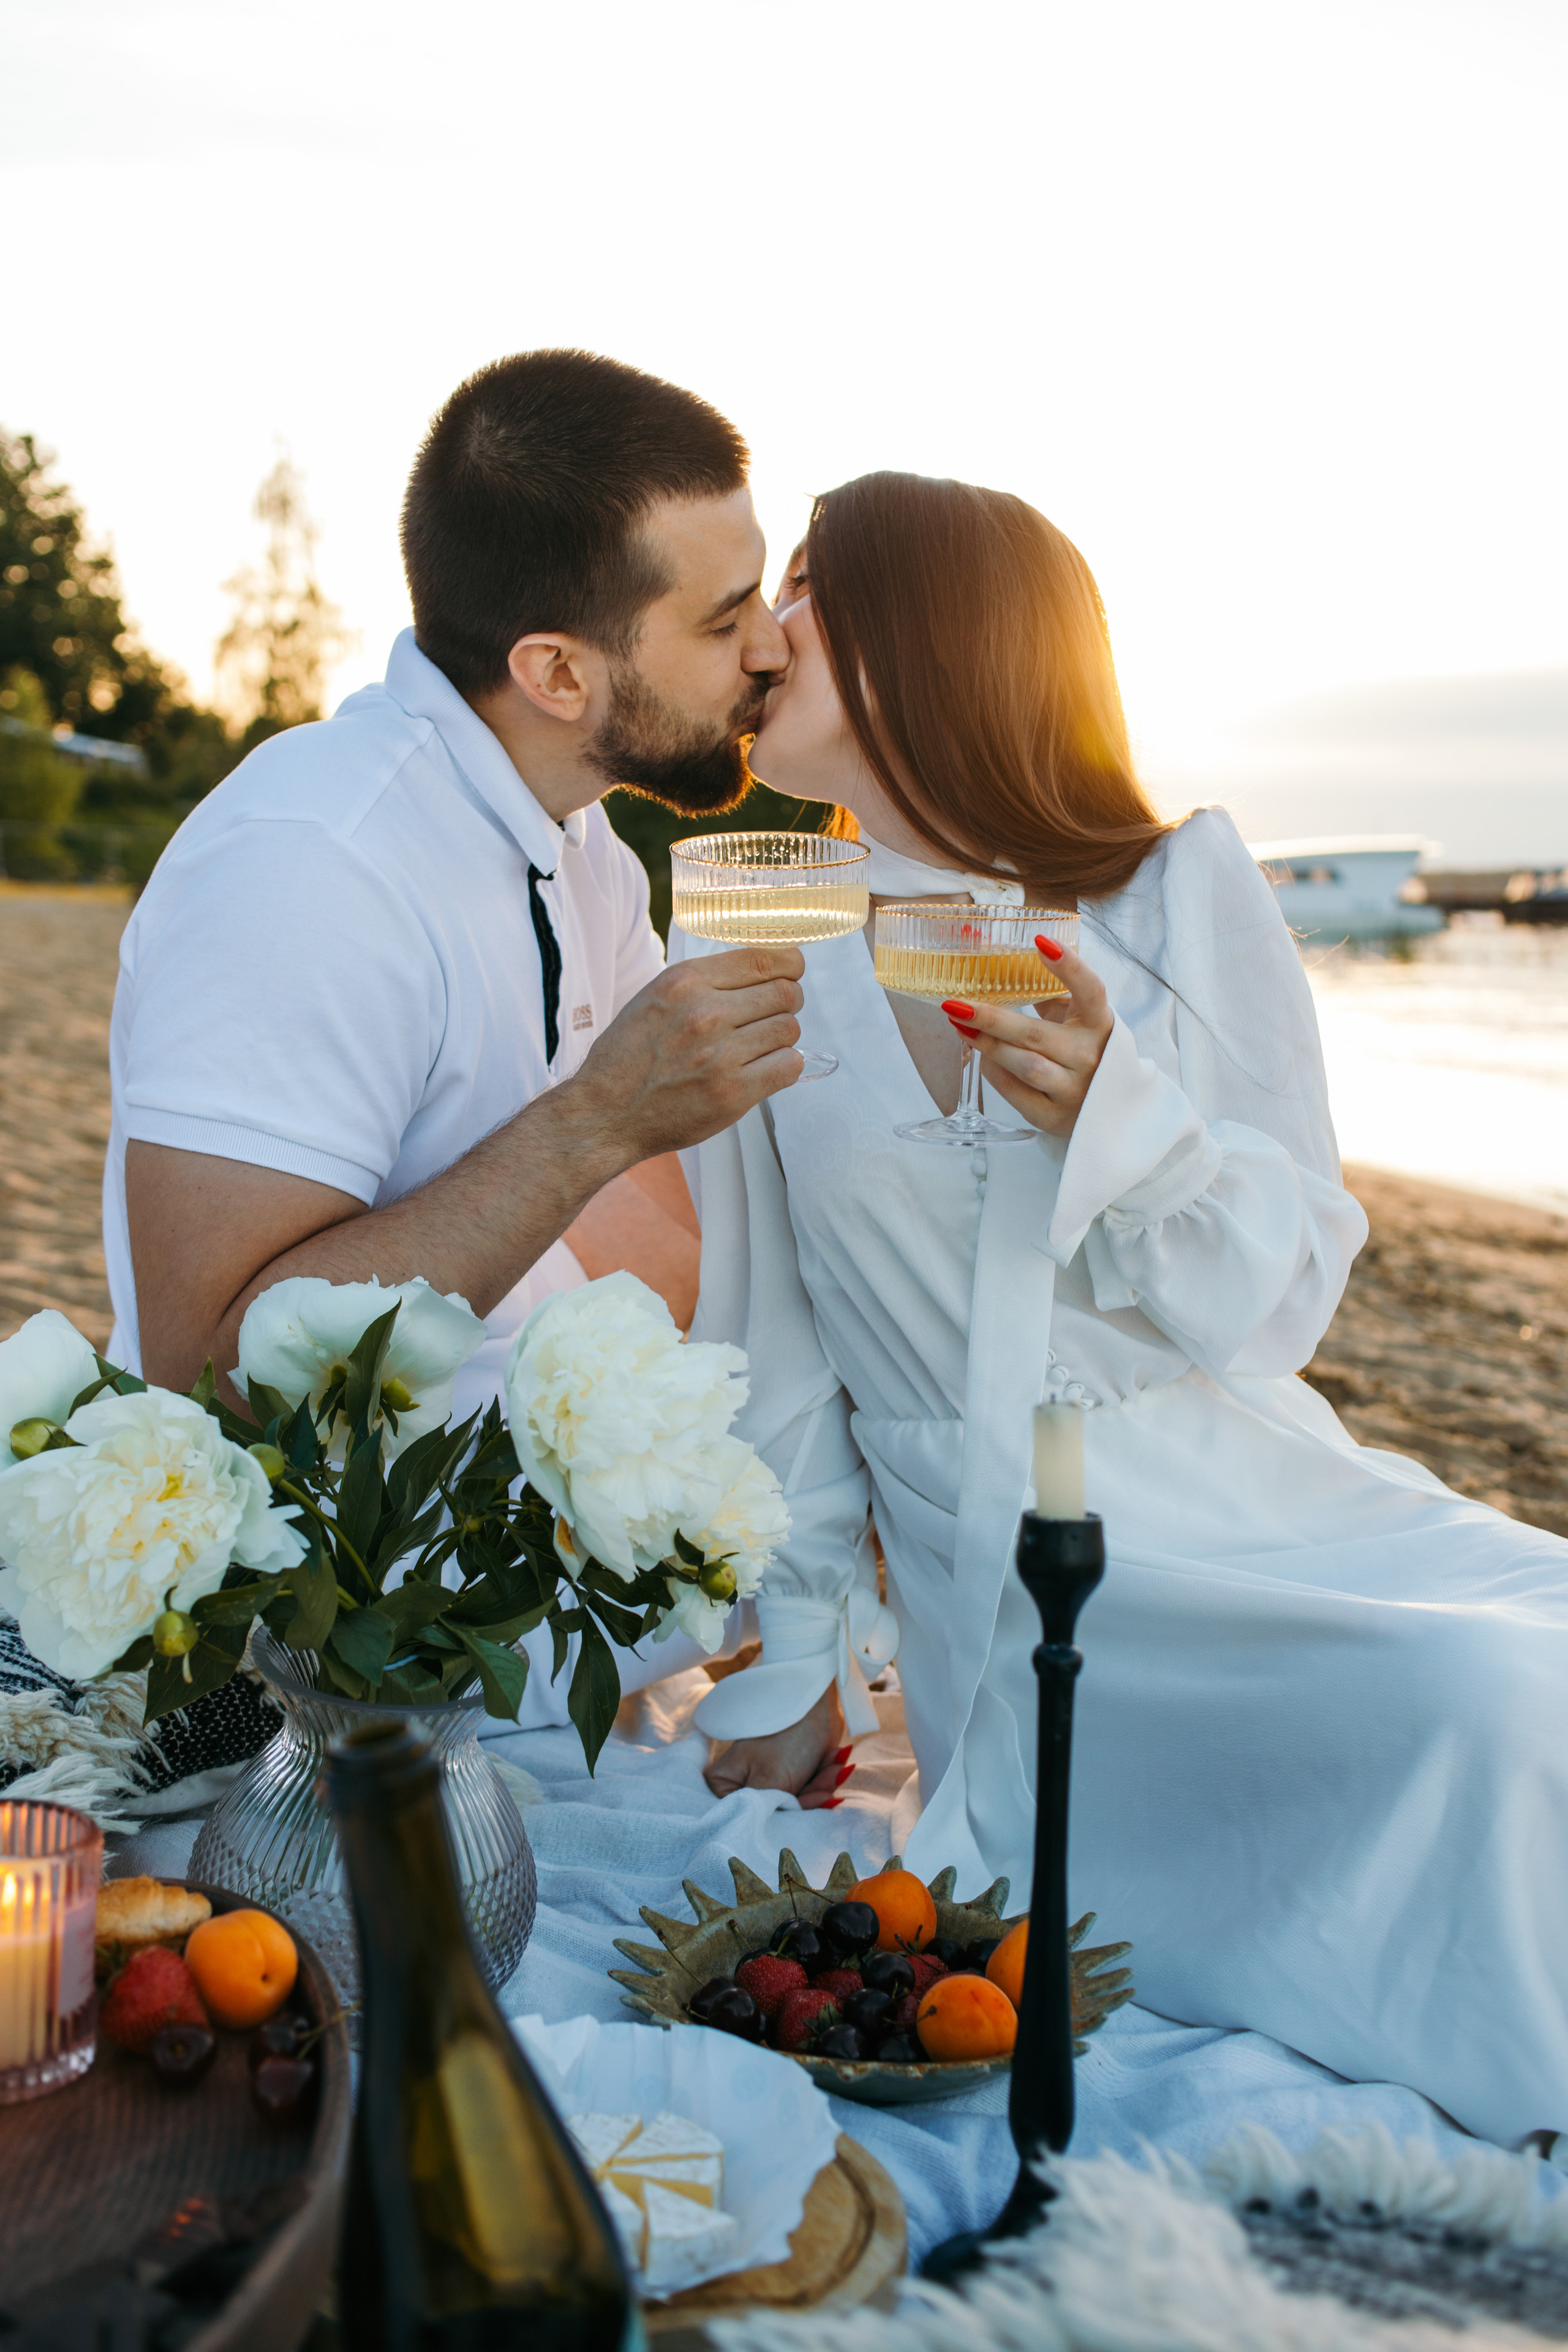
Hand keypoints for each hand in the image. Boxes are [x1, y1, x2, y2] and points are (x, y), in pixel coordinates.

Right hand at [567, 947, 804, 1163]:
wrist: (606, 1113)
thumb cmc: (628, 1057)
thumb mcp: (655, 997)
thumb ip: (704, 982)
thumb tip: (759, 969)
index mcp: (685, 981)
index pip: (764, 958)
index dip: (788, 965)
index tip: (790, 972)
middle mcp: (705, 1013)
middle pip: (785, 993)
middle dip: (787, 1001)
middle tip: (774, 1014)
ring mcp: (721, 1055)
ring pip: (789, 1030)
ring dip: (782, 1037)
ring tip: (760, 1045)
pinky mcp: (733, 1093)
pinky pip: (789, 1066)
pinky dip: (784, 1066)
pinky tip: (765, 1068)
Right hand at [704, 1680, 848, 1807]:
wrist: (815, 1701)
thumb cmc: (785, 1737)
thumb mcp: (771, 1782)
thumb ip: (764, 1815)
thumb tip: (759, 1843)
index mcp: (724, 1784)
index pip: (749, 1818)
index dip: (782, 1815)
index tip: (807, 1803)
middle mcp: (742, 1785)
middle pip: (779, 1812)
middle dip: (811, 1798)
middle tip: (830, 1787)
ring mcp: (768, 1779)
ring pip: (799, 1802)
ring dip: (823, 1785)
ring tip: (836, 1765)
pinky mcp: (791, 1775)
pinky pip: (810, 1790)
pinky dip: (826, 1778)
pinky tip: (837, 1761)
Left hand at [942, 939, 1112, 1137]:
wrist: (1109, 1106)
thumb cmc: (1081, 1048)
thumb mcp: (1074, 1016)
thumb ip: (1044, 988)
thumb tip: (986, 948)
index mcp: (1100, 1023)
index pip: (1090, 990)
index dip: (1068, 966)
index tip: (1039, 941)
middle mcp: (1091, 1056)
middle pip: (1035, 1033)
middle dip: (990, 1018)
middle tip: (954, 1004)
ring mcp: (1074, 1089)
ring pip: (1024, 1064)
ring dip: (987, 1045)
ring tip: (960, 1026)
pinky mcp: (1054, 1116)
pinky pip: (1015, 1091)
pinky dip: (994, 1072)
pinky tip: (982, 1057)